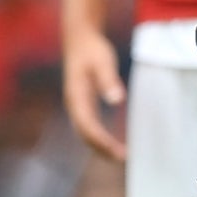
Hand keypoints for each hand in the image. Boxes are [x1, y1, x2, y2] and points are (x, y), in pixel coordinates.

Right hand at [61, 24, 128, 163]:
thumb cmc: (92, 49)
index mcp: (77, 96)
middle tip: (122, 158)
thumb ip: (109, 80)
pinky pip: (88, 126)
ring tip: (120, 156)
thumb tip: (117, 100)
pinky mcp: (82, 103)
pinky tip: (111, 142)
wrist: (79, 38)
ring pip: (85, 132)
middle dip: (101, 149)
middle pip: (84, 134)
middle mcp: (74, 104)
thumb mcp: (103, 61)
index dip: (101, 140)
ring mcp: (76, 105)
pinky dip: (98, 138)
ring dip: (100, 146)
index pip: (88, 125)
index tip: (117, 151)